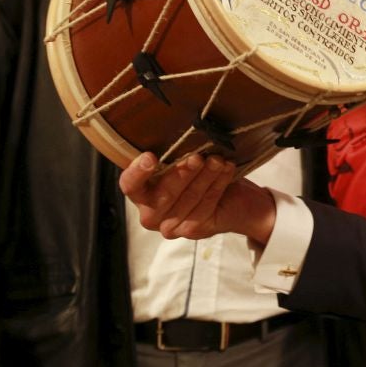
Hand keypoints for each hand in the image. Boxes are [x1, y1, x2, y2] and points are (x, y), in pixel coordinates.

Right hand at [119, 152, 276, 245]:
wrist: (235, 200)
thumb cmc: (202, 174)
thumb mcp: (186, 161)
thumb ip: (175, 154)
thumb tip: (181, 136)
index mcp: (141, 192)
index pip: (130, 185)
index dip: (137, 172)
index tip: (150, 157)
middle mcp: (150, 213)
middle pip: (163, 193)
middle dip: (182, 172)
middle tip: (197, 157)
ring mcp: (170, 226)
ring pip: (189, 197)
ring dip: (206, 175)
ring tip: (218, 159)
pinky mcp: (192, 230)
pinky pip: (206, 204)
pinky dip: (218, 184)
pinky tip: (226, 169)